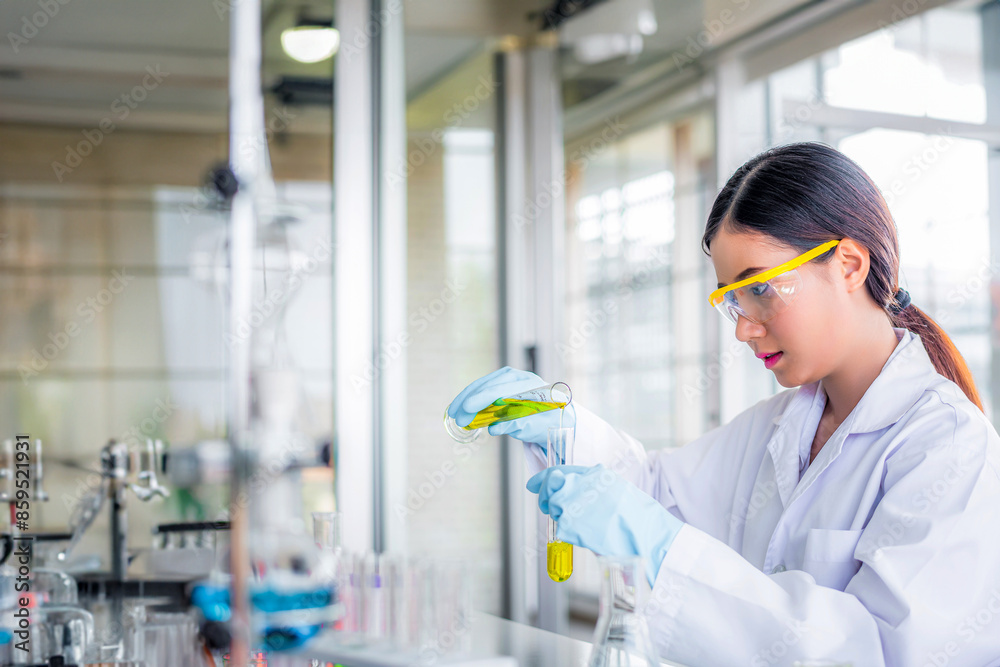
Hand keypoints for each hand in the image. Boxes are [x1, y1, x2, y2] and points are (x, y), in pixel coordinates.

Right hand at [446, 367, 574, 447]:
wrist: (555, 416)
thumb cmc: (546, 422)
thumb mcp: (533, 427)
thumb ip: (514, 426)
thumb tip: (493, 428)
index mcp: (529, 385)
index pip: (500, 390)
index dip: (481, 400)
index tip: (466, 410)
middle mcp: (519, 377)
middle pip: (488, 385)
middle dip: (469, 400)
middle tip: (456, 417)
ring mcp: (511, 378)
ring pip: (483, 384)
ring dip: (466, 397)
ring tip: (453, 412)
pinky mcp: (503, 382)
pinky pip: (484, 387)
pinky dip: (472, 396)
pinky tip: (462, 406)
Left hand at [527, 464, 682, 584]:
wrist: (644, 535)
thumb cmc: (637, 516)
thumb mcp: (616, 488)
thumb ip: (593, 484)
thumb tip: (575, 489)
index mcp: (593, 473)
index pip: (558, 470)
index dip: (543, 478)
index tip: (534, 483)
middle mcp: (580, 483)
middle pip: (549, 485)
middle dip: (545, 496)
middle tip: (547, 505)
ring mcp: (572, 503)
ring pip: (552, 506)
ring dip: (559, 515)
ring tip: (578, 523)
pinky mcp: (569, 524)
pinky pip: (560, 526)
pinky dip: (567, 532)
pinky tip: (583, 534)